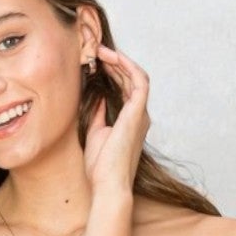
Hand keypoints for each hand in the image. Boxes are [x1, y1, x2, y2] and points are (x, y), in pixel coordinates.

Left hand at [83, 45, 150, 197]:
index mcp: (130, 121)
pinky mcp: (138, 113)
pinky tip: (111, 57)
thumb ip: (98, 113)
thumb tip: (96, 95)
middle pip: (130, 79)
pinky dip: (126, 66)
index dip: (112, 72)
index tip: (96, 62)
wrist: (108, 185)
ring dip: (119, 60)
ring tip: (101, 50)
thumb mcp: (95, 133)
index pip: (124, 88)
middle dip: (114, 62)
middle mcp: (139, 116)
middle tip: (96, 50)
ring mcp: (141, 114)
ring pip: (135, 76)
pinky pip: (138, 80)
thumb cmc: (100, 168)